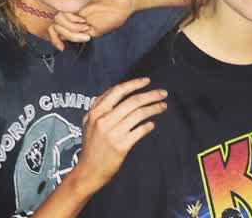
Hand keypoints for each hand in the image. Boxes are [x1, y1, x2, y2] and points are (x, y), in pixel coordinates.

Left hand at [47, 0, 137, 50]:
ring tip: (85, 27)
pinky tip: (83, 22)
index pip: (57, 28)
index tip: (62, 48)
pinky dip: (72, 19)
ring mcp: (76, 4)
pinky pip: (67, 9)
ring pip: (59, 18)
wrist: (126, 1)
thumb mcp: (96, 30)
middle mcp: (74, 11)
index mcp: (76, 20)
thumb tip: (63, 39)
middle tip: (84, 33)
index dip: (55, 39)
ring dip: (71, 27)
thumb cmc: (114, 15)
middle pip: (56, 24)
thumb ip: (80, 33)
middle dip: (68, 33)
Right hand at [73, 77, 167, 193]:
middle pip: (132, 101)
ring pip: (139, 114)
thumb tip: (120, 91)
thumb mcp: (89, 121)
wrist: (88, 171)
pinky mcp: (121, 146)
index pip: (118, 91)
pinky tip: (152, 124)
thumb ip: (101, 106)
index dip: (134, 84)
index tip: (147, 81)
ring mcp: (113, 133)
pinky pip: (140, 131)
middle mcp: (104, 120)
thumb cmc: (91, 145)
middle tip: (163, 93)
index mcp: (96, 112)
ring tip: (163, 106)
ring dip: (154, 108)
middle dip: (151, 95)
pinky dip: (148, 125)